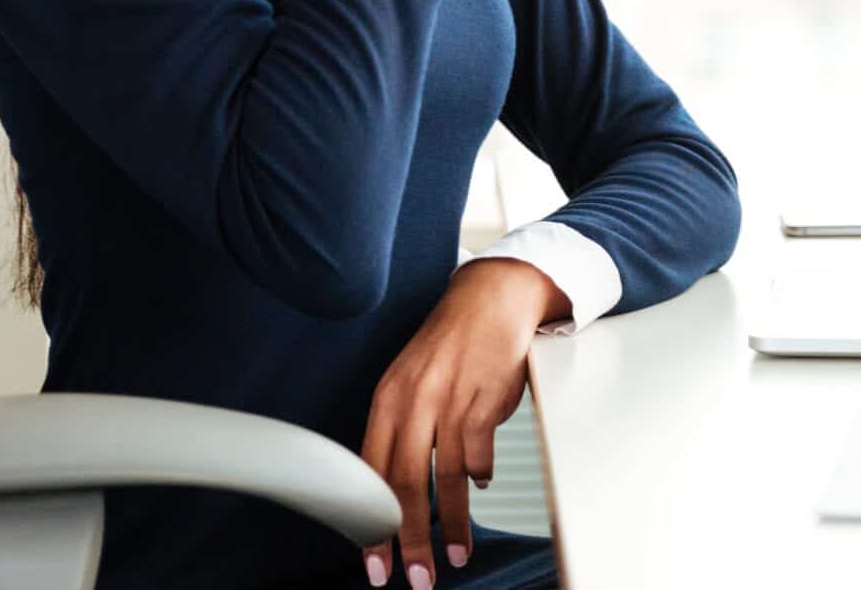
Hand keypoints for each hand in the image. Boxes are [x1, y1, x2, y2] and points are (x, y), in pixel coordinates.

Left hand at [358, 258, 566, 587]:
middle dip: (409, 540)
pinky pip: (479, 456)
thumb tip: (399, 491)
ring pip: (445, 479)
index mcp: (386, 400)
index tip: (376, 564)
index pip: (370, 475)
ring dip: (453, 525)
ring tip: (457, 555)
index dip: (372, 526)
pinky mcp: (482, 401)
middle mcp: (412, 402)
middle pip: (405, 485)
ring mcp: (448, 402)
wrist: (491, 299)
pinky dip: (481, 477)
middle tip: (416, 577)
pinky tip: (482, 484)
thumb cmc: (451, 346)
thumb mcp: (411, 383)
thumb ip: (401, 432)